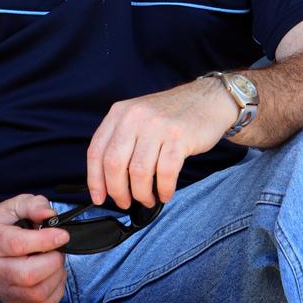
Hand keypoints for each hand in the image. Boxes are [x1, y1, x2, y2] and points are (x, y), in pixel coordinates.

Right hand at [0, 194, 69, 302]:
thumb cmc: (2, 223)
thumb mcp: (16, 204)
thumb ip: (34, 205)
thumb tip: (50, 215)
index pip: (18, 245)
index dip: (46, 240)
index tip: (63, 235)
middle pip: (29, 275)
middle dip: (53, 260)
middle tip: (57, 248)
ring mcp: (1, 288)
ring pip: (37, 293)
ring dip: (56, 276)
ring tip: (54, 260)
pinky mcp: (10, 302)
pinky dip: (56, 290)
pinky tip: (52, 274)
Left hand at [86, 79, 237, 208]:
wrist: (207, 99)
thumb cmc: (171, 115)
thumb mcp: (138, 117)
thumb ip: (120, 141)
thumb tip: (106, 180)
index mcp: (120, 113)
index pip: (96, 151)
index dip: (95, 180)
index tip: (99, 197)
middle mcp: (135, 117)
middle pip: (114, 164)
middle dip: (118, 191)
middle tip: (125, 202)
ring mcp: (157, 126)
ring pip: (139, 172)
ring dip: (141, 194)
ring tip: (148, 199)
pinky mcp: (179, 137)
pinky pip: (166, 173)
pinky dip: (164, 189)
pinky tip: (165, 193)